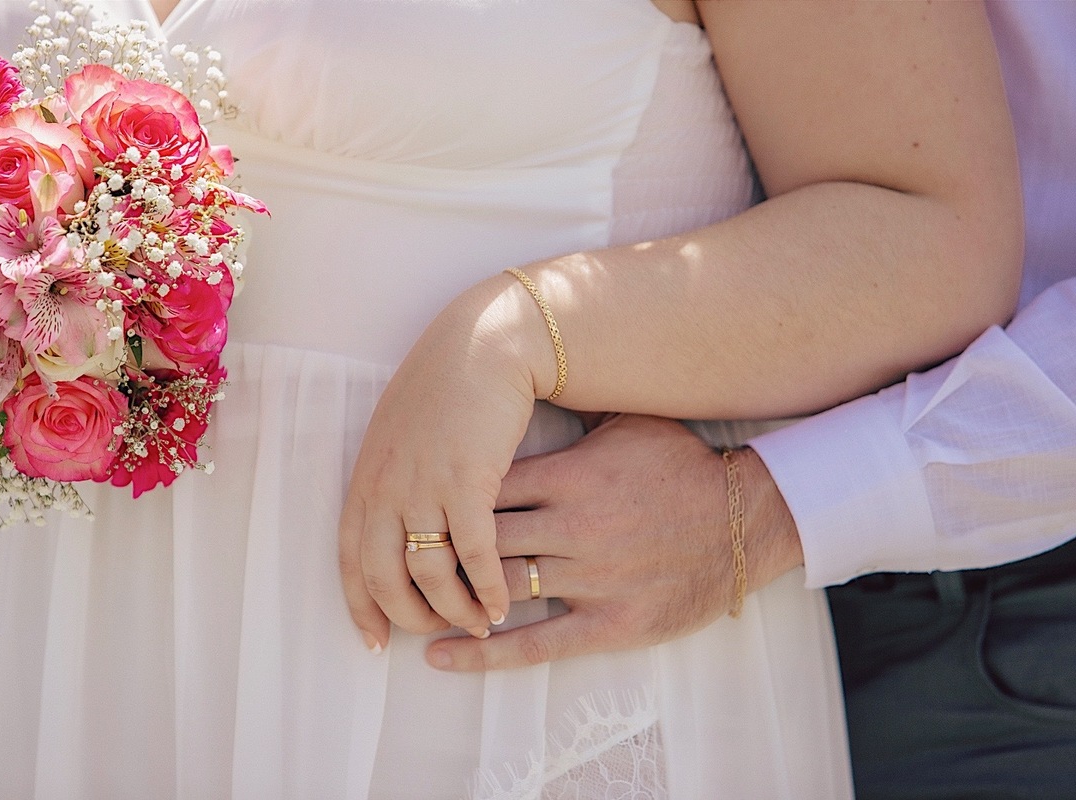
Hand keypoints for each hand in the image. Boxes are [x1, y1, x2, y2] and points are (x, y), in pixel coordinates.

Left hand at [339, 273, 556, 649]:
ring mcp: (423, 486)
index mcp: (365, 479)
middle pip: (386, 578)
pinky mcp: (467, 482)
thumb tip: (399, 523)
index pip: (351, 561)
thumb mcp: (400, 434)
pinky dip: (489, 587)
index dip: (362, 608)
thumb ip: (392, 479)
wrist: (484, 345)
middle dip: (412, 617)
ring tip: (480, 624)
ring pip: (431, 574)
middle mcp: (385, 488)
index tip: (376, 642)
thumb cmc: (446, 388)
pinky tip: (504, 605)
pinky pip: (474, 554)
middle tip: (440, 633)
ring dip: (456, 609)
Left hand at [424, 413, 804, 670]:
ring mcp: (591, 577)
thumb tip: (533, 370)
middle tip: (397, 552)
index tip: (411, 499)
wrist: (746, 519)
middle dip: (436, 545)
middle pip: (480, 537)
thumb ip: (576, 410)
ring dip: (450, 596)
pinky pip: (535, 644)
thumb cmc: (681, 465)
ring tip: (402, 604)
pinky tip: (440, 655)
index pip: (485, 485)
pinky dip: (483, 651)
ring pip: (499, 588)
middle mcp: (572, 526)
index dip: (444, 495)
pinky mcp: (610, 623)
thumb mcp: (629, 421)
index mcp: (571, 475)